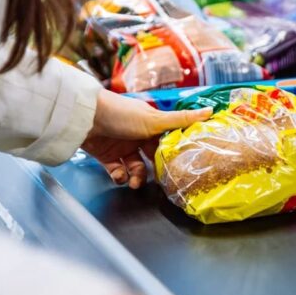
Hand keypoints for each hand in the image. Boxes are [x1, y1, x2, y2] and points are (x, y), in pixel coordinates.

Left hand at [82, 90, 211, 188]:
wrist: (85, 118)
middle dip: (154, 172)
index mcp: (150, 124)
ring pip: (135, 168)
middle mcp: (137, 135)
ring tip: (134, 182)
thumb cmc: (120, 114)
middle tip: (157, 182)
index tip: (180, 168)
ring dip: (136, 178)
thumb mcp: (154, 119)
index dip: (173, 155)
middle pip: (151, 159)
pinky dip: (120, 177)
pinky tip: (120, 176)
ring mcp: (121, 146)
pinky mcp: (106, 157)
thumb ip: (181, 120)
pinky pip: (118, 172)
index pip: (167, 142)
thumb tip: (211, 111)